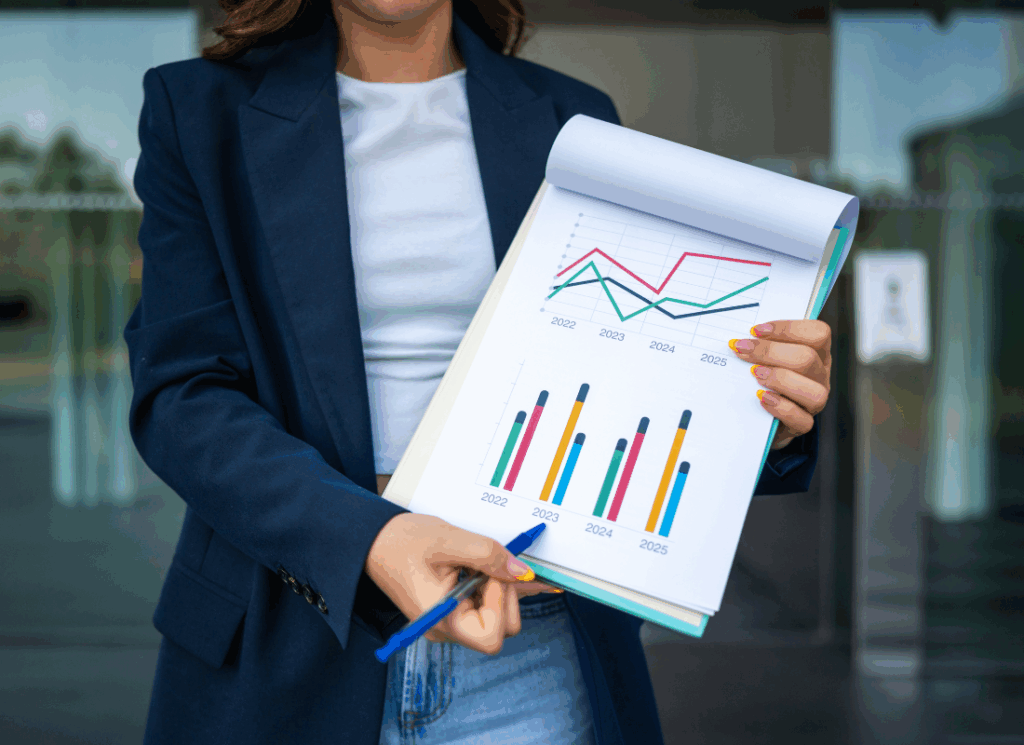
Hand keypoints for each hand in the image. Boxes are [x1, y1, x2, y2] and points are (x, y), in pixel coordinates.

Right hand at [365, 513, 551, 653]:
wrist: (374, 541)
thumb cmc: (402, 541)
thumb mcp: (448, 540)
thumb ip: (488, 555)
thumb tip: (523, 572)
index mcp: (442, 621)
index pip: (492, 637)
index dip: (500, 604)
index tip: (489, 573)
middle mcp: (447, 630)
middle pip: (501, 629)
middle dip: (505, 594)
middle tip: (487, 564)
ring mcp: (450, 623)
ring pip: (497, 618)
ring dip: (498, 588)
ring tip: (474, 563)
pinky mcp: (453, 612)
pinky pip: (485, 607)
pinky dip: (491, 587)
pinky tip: (480, 567)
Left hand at [728, 320, 830, 449]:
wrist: (757, 417)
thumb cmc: (760, 379)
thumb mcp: (764, 357)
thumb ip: (761, 344)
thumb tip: (741, 336)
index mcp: (817, 352)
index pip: (818, 334)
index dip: (788, 329)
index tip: (755, 330)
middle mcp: (820, 375)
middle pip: (808, 358)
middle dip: (770, 352)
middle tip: (742, 350)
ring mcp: (815, 402)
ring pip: (814, 391)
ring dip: (780, 380)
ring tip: (755, 375)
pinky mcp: (804, 424)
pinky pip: (802, 420)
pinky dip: (781, 408)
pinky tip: (761, 398)